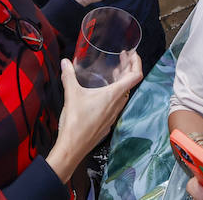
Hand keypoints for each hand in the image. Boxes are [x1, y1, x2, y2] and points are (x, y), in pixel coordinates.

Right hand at [47, 54, 142, 182]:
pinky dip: (115, 94)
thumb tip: (65, 62)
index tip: (132, 54)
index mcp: (113, 95)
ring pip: (124, 94)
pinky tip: (104, 92)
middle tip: (122, 58)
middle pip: (131, 83)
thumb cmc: (75, 122)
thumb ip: (69, 76)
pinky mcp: (108, 122)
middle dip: (128, 68)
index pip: (136, 75)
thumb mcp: (71, 94)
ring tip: (114, 73)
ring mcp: (114, 114)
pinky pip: (117, 104)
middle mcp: (117, 104)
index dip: (137, 62)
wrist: (73, 147)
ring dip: (122, 82)